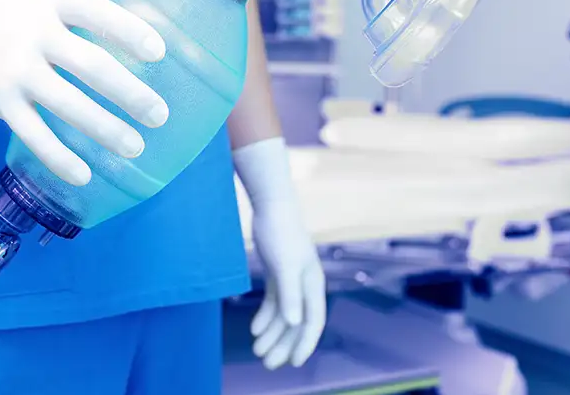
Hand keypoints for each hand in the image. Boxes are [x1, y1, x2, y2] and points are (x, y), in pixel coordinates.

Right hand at [0, 0, 168, 185]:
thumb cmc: (1, 18)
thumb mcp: (37, 2)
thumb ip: (76, 21)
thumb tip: (133, 48)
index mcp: (49, 1)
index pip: (98, 13)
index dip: (130, 32)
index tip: (159, 53)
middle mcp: (33, 32)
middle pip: (92, 64)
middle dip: (130, 93)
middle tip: (159, 114)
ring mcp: (14, 68)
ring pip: (69, 104)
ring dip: (106, 129)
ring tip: (134, 147)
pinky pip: (35, 133)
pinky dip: (60, 157)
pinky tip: (84, 174)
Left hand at [234, 138, 325, 369]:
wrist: (271, 205)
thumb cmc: (280, 233)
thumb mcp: (285, 265)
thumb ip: (290, 295)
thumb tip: (296, 324)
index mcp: (312, 284)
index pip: (313, 321)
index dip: (305, 343)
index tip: (294, 362)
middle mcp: (305, 285)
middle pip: (297, 322)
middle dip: (284, 344)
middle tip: (268, 364)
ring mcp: (291, 279)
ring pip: (284, 314)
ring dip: (272, 334)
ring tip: (257, 351)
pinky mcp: (278, 272)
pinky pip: (274, 302)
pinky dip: (265, 316)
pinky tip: (255, 329)